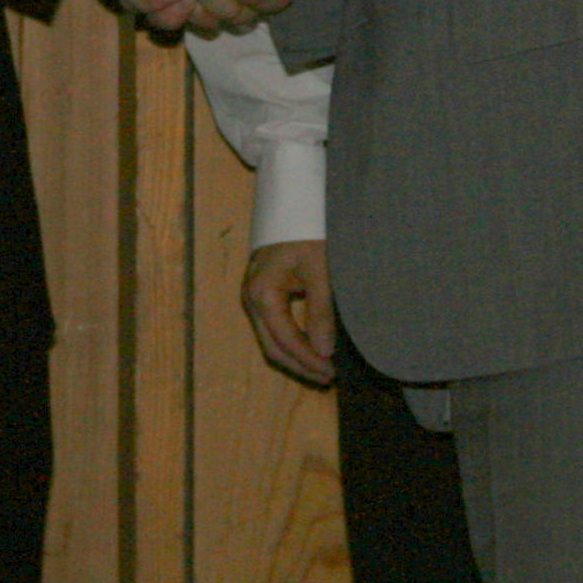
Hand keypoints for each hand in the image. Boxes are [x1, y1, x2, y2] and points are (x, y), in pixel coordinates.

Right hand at [240, 238, 336, 385]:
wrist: (295, 204)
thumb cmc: (307, 231)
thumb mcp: (320, 270)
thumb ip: (320, 311)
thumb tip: (323, 350)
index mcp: (262, 293)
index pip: (284, 339)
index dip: (307, 359)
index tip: (330, 372)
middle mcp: (252, 298)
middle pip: (272, 346)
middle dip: (299, 365)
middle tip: (327, 378)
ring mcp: (254, 296)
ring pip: (271, 339)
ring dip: (295, 356)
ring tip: (322, 368)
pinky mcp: (263, 293)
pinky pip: (274, 326)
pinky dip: (292, 341)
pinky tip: (311, 346)